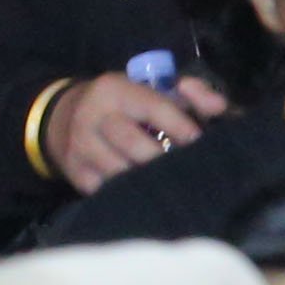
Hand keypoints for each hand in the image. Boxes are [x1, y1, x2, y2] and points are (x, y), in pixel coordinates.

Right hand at [44, 69, 210, 191]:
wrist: (65, 117)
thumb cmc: (126, 105)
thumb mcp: (153, 90)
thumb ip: (193, 94)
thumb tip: (219, 106)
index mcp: (115, 89)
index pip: (155, 107)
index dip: (183, 128)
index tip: (201, 145)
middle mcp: (93, 115)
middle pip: (134, 144)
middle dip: (163, 160)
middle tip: (187, 170)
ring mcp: (80, 146)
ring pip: (119, 171)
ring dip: (147, 181)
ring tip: (169, 185)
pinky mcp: (76, 172)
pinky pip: (106, 189)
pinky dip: (128, 194)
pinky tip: (146, 194)